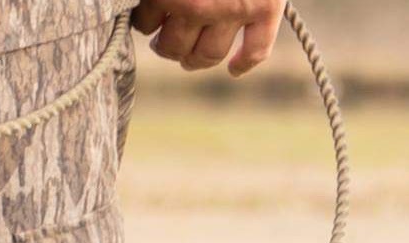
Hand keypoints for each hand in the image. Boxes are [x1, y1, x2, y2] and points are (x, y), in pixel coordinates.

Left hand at [131, 1, 285, 75]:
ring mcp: (235, 10)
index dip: (143, 21)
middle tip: (162, 43)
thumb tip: (142, 5)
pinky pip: (256, 50)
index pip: (146, 19)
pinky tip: (234, 70)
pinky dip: (245, 63)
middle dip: (166, 47)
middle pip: (175, 46)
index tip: (145, 20)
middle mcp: (200, 4)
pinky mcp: (266, 8)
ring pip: (208, 54)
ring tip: (188, 56)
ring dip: (195, 60)